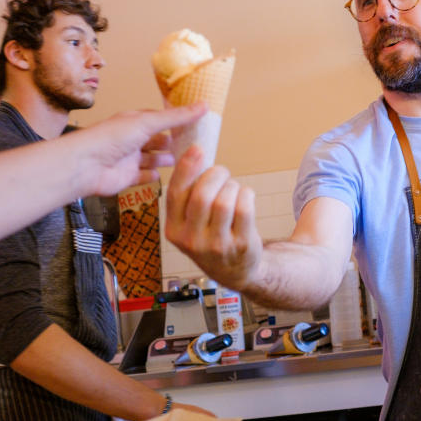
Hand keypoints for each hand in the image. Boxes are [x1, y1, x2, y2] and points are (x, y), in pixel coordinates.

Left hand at [72, 104, 205, 195]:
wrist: (86, 165)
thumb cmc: (112, 138)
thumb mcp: (148, 123)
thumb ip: (176, 117)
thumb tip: (204, 105)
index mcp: (135, 121)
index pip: (160, 119)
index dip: (177, 121)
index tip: (197, 123)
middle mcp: (132, 139)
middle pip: (158, 140)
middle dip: (174, 142)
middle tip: (196, 145)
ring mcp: (130, 159)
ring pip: (153, 159)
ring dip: (167, 160)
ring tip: (187, 161)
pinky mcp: (127, 177)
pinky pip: (144, 177)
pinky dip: (154, 176)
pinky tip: (166, 176)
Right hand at [165, 146, 263, 289]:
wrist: (236, 271)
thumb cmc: (210, 237)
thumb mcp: (189, 224)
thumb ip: (187, 197)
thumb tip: (194, 154)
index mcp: (174, 231)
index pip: (175, 194)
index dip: (186, 168)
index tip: (197, 149)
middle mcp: (192, 241)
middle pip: (202, 195)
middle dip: (215, 174)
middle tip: (222, 172)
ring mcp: (217, 245)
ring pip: (224, 200)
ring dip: (232, 185)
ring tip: (233, 188)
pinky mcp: (241, 245)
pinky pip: (244, 208)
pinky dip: (246, 194)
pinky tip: (244, 196)